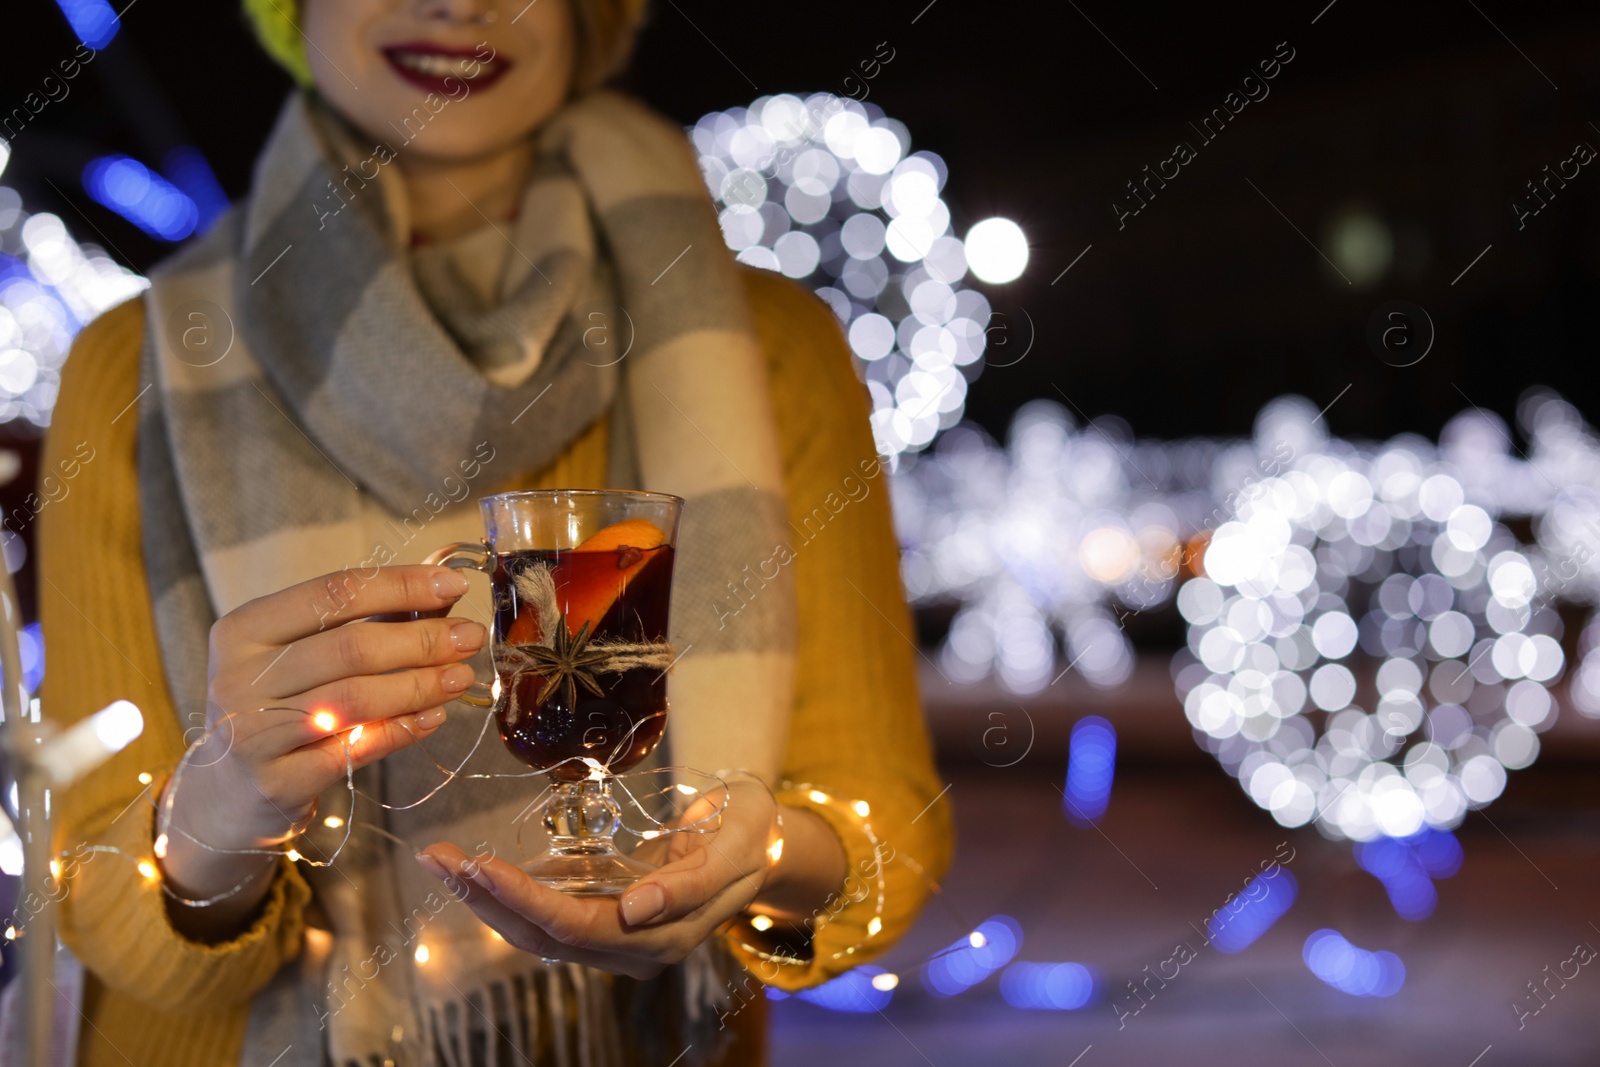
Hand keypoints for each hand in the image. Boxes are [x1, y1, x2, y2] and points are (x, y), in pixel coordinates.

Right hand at [161, 565, 482, 929]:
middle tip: (469, 637)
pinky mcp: (278, 781)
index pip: (333, 593)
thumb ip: (363, 620)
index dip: (400, 585)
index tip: (454, 585)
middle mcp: (240, 678)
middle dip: (422, 639)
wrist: (229, 790)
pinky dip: (401, 730)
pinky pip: (355, 750)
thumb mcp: (300, 654)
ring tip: (461, 676)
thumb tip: (442, 589)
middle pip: (350, 647)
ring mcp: (254, 734)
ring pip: (356, 699)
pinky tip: (434, 717)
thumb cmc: (277, 705)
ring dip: (420, 685)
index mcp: (244, 630)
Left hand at [414, 780, 778, 979]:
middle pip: (543, 935)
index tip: (480, 866)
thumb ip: (689, 884)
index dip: (525, 899)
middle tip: (439, 859)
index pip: (577, 926)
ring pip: (537, 929)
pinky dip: (509, 891)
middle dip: (486, 899)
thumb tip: (633, 910)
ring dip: (486, 898)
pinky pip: (548, 911)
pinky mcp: (606, 913)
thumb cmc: (751, 834)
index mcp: (664, 937)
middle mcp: (633, 946)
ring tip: (443, 862)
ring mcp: (618, 933)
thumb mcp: (734, 846)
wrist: (762, 840)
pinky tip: (476, 870)